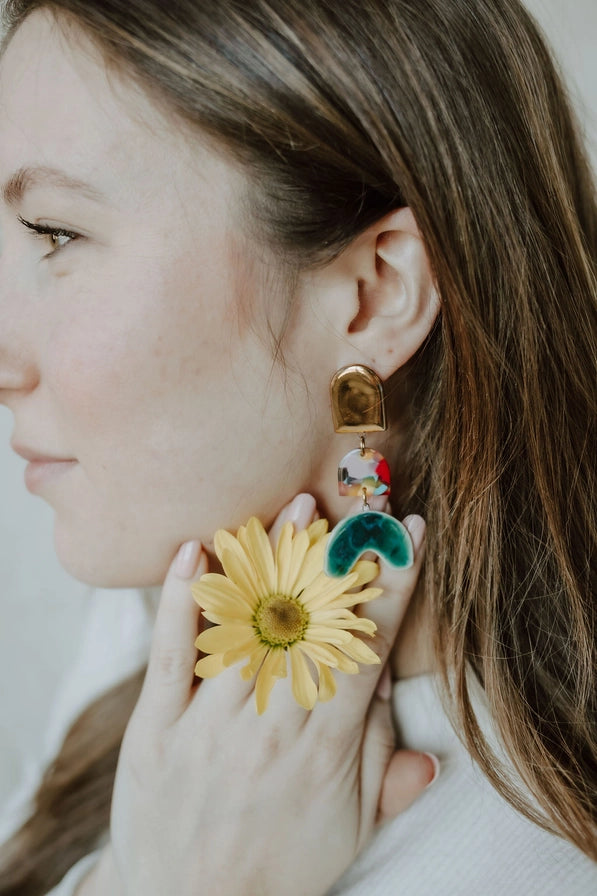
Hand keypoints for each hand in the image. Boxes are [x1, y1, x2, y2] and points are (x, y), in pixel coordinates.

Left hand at [83, 495, 434, 895]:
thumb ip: (385, 766)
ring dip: (274, 560)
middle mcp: (269, 725)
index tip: (407, 538)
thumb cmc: (281, 862)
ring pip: (246, 625)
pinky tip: (193, 550)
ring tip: (296, 504)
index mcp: (324, 747)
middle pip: (309, 623)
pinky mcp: (157, 725)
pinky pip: (170, 652)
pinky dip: (179, 598)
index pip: (366, 648)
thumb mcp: (351, 827)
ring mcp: (209, 722)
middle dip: (337, 559)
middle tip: (355, 504)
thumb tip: (409, 704)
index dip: (392, 587)